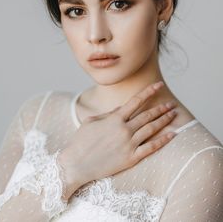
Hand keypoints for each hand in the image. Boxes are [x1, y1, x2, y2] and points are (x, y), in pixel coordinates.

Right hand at [59, 81, 176, 188]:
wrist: (76, 164)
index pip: (136, 101)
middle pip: (147, 115)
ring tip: (173, 114)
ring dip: (164, 120)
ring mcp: (128, 144)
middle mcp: (124, 129)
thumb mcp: (92, 121)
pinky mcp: (131, 158)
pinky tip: (172, 134)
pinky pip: (151, 147)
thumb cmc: (81, 141)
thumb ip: (109, 114)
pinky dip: (163, 140)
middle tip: (171, 103)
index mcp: (114, 118)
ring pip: (151, 129)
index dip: (149, 91)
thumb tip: (122, 108)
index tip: (159, 85)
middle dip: (161, 108)